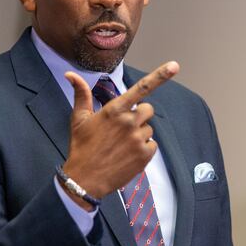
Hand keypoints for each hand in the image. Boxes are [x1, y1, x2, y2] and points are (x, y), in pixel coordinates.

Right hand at [60, 61, 178, 209]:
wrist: (84, 180)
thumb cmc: (81, 147)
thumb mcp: (78, 119)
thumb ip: (81, 94)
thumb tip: (70, 74)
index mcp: (115, 110)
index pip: (142, 88)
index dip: (160, 76)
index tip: (174, 66)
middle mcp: (129, 122)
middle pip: (148, 109)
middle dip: (139, 115)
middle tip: (123, 127)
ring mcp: (138, 139)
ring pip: (149, 129)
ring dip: (139, 134)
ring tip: (121, 145)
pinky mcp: (145, 155)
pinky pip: (152, 144)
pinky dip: (143, 148)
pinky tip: (128, 154)